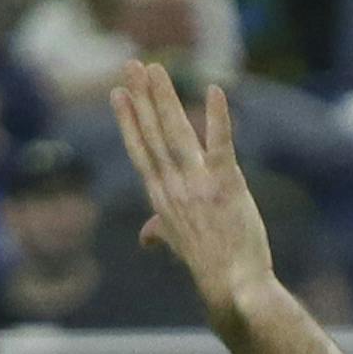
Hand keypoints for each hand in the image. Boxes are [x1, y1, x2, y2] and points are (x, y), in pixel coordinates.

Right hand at [112, 59, 275, 330]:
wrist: (234, 289)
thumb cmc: (210, 269)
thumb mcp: (179, 245)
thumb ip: (161, 231)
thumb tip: (147, 237)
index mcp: (162, 199)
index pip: (140, 151)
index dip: (128, 120)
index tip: (118, 93)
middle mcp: (174, 189)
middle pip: (153, 135)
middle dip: (141, 97)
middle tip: (131, 64)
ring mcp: (199, 186)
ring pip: (176, 133)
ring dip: (165, 98)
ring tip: (155, 68)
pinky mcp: (227, 186)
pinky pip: (221, 145)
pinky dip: (218, 118)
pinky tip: (216, 90)